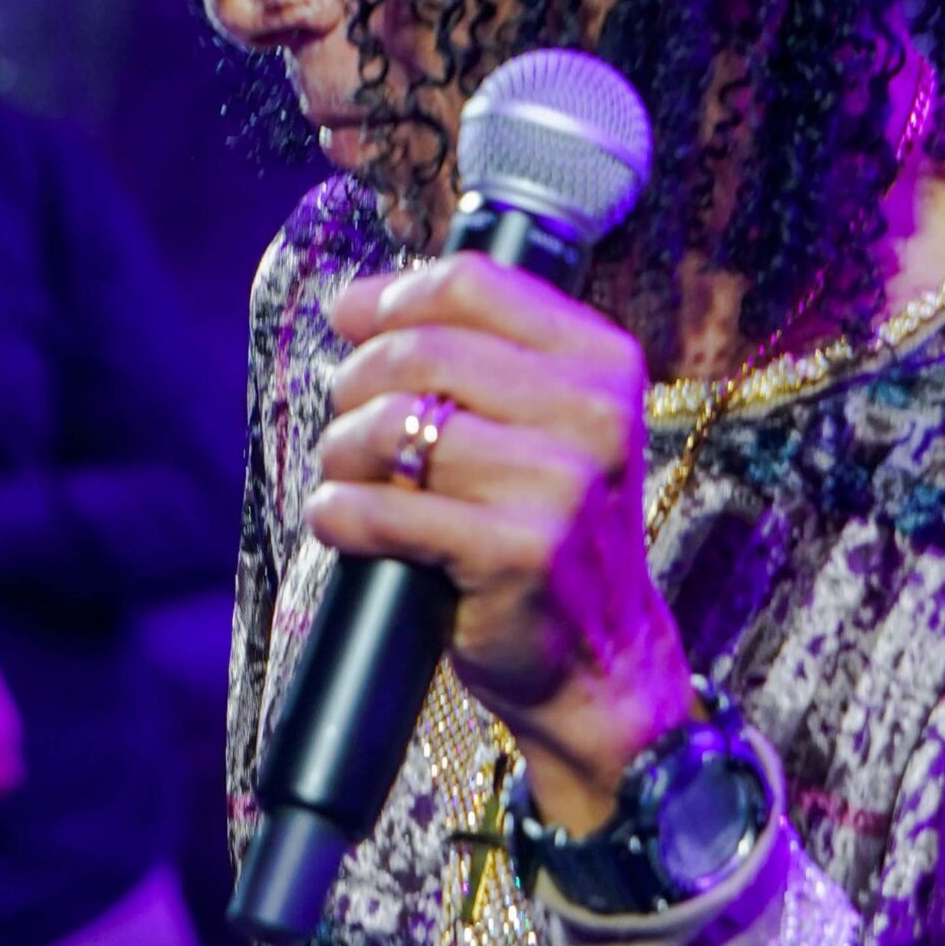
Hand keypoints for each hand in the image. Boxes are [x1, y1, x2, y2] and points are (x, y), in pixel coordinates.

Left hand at [313, 256, 694, 834]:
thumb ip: (476, 357)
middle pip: (422, 349)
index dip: (391, 297)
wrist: (601, 662)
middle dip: (355, 383)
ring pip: (394, 426)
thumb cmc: (550, 533)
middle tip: (346, 425)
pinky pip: (384, 510)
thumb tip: (353, 304)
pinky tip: (342, 524)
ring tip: (345, 479)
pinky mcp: (517, 552)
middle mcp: (594, 415)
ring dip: (342, 453)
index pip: (473, 282)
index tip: (351, 323)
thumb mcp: (547, 427)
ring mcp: (561, 485)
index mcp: (603, 364)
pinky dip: (341, 514)